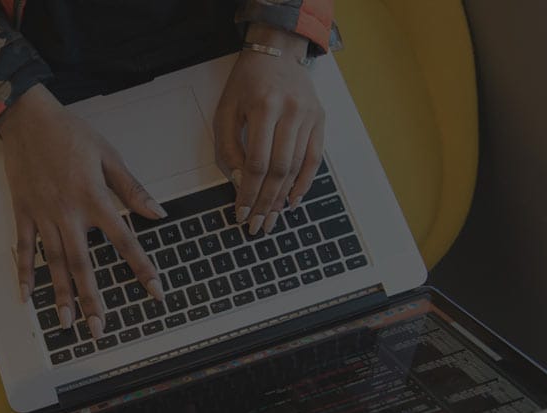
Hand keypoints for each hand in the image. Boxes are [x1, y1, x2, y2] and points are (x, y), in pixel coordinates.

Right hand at [0, 85, 165, 338]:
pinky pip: (24, 249)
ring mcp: (43, 216)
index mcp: (94, 198)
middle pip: (84, 264)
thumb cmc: (70, 133)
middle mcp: (68, 213)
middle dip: (93, 299)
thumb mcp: (109, 155)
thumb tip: (157, 213)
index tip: (155, 291)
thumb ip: (132, 188)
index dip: (141, 267)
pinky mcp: (23, 213)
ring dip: (61, 295)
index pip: (124, 240)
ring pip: (55, 263)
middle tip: (100, 328)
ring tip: (68, 323)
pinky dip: (25, 273)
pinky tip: (27, 297)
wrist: (27, 118)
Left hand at [215, 24, 324, 234]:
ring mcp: (310, 116)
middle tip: (257, 225)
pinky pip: (314, 159)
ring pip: (297, 167)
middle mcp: (291, 111)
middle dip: (266, 202)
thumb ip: (228, 148)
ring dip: (283, 197)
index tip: (242, 212)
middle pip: (279, 169)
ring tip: (272, 218)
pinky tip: (293, 201)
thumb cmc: (246, 83)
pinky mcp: (320, 120)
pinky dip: (304, 183)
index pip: (257, 162)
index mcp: (264, 107)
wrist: (276, 53)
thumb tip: (239, 183)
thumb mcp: (225, 111)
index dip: (249, 192)